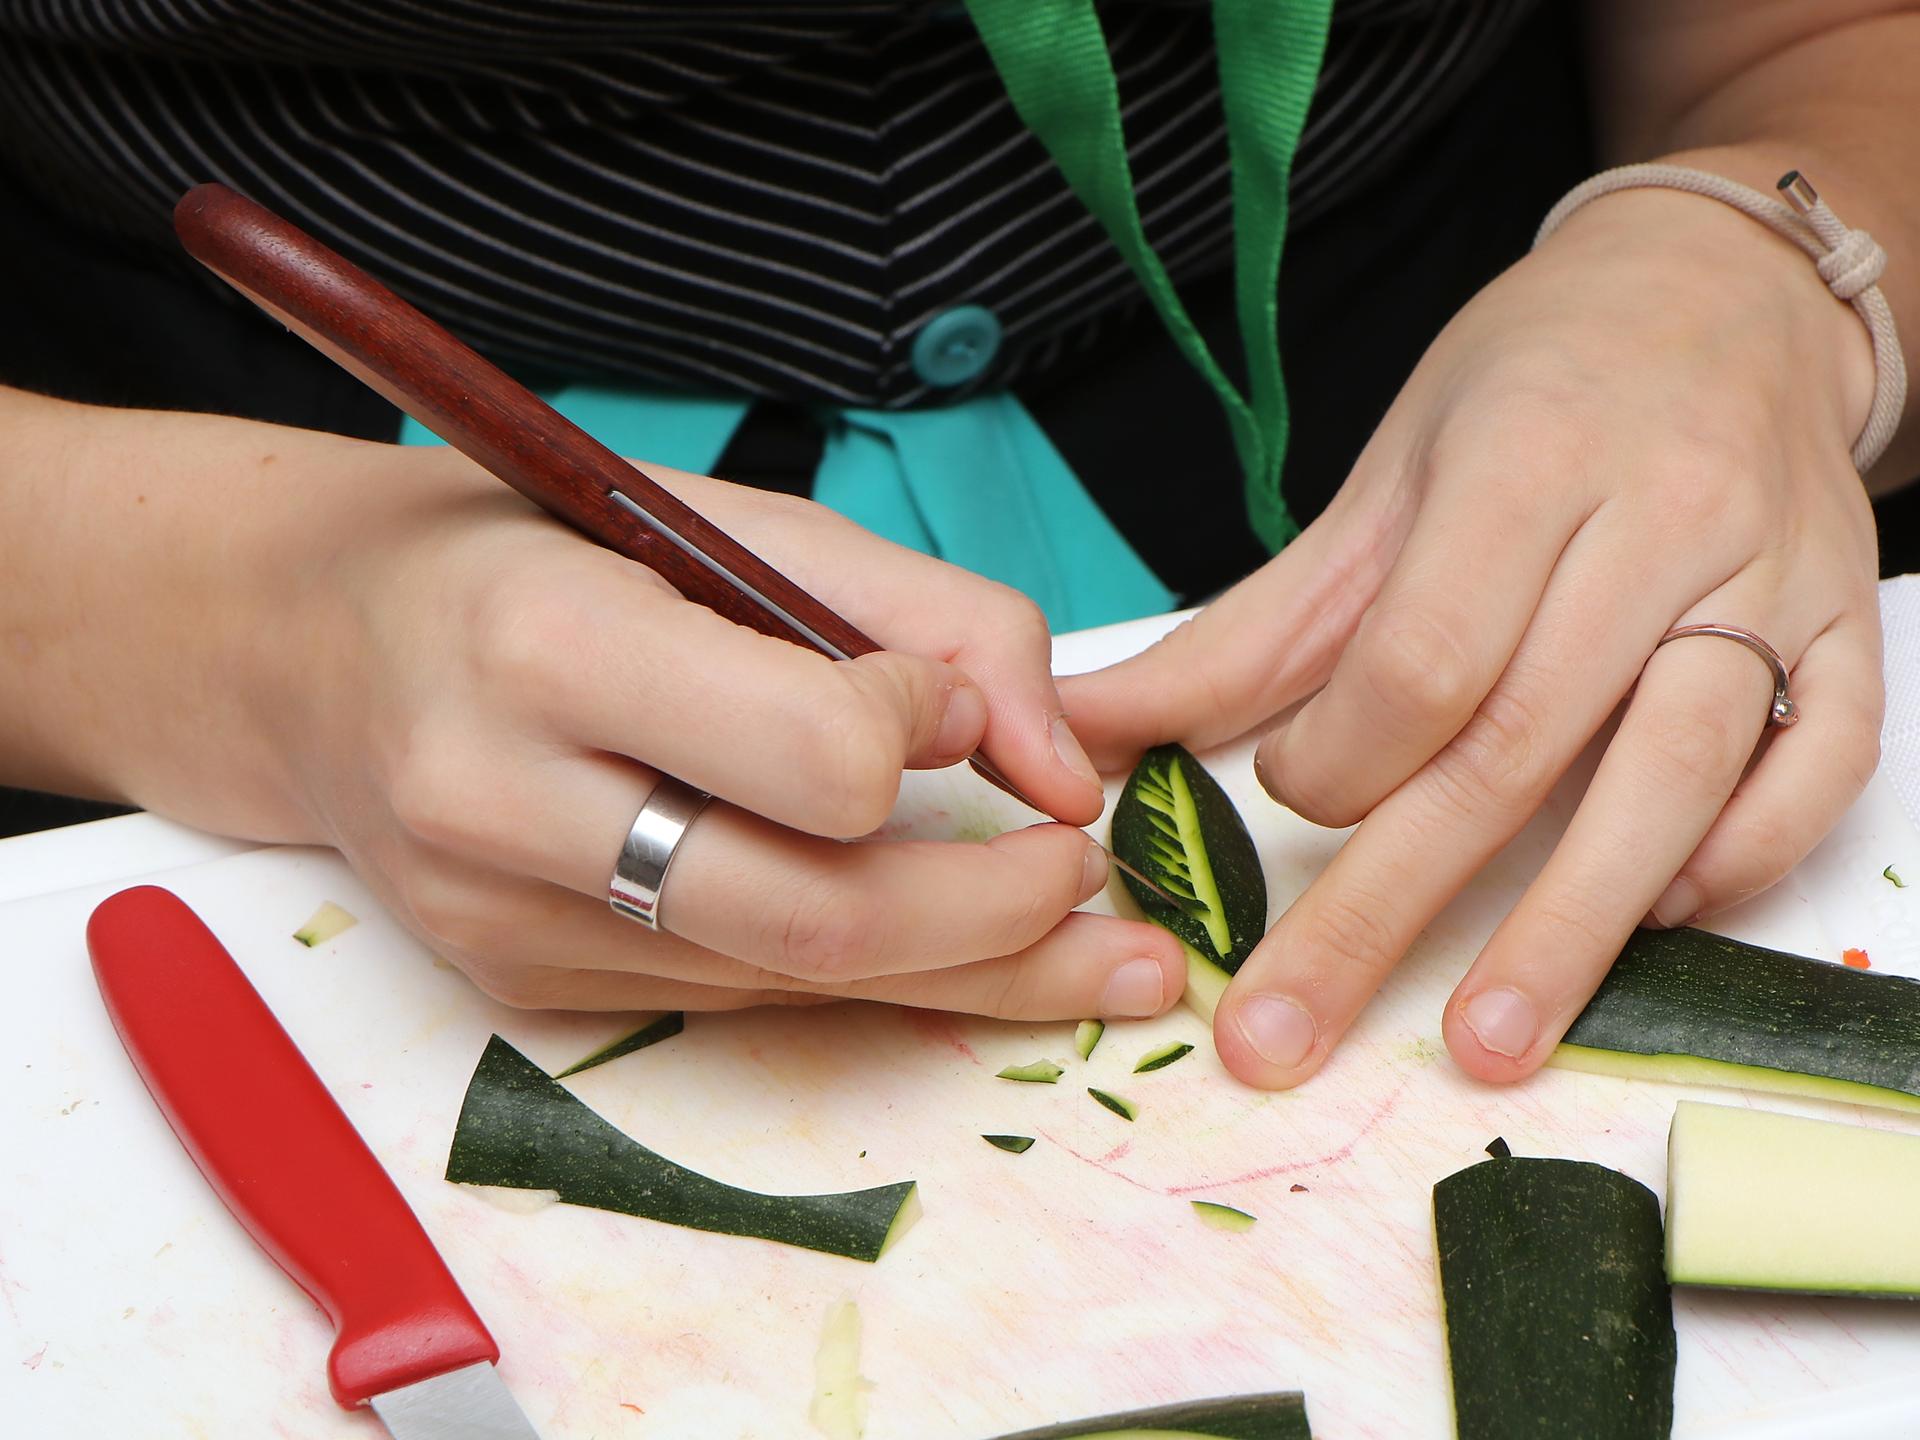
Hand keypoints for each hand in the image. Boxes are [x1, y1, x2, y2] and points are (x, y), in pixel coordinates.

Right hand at [18, 404, 1182, 1017]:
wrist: (314, 649)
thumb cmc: (537, 550)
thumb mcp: (734, 519)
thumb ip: (930, 615)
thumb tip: (1065, 763)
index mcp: (548, 647)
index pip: (814, 756)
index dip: (923, 732)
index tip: (948, 706)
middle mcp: (503, 806)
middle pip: (817, 919)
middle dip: (998, 919)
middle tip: (1096, 886)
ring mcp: (501, 921)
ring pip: (790, 983)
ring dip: (966, 970)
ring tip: (1085, 945)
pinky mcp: (518, 986)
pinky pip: (734, 993)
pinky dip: (859, 970)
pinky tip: (942, 941)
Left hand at [1062, 184, 1884, 1086]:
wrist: (1720, 295)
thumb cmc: (1529, 393)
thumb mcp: (1376, 484)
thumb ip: (1249, 631)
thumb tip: (1081, 736)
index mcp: (1523, 462)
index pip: (1423, 659)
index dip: (1340, 758)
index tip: (1293, 792)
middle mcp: (1658, 520)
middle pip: (1516, 747)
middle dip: (1388, 908)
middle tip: (1287, 1039)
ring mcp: (1770, 578)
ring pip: (1673, 773)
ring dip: (1571, 926)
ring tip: (1486, 1043)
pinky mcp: (1847, 624)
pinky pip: (1820, 761)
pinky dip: (1741, 853)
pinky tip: (1657, 915)